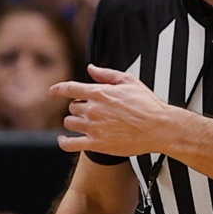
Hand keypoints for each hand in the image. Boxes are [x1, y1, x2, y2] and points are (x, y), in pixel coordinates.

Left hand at [57, 65, 172, 158]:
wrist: (160, 128)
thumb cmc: (147, 105)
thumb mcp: (129, 82)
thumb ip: (106, 74)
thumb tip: (90, 68)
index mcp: (99, 93)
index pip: (69, 88)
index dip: (58, 89)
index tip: (53, 91)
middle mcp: (93, 109)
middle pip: (71, 108)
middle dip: (78, 108)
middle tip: (90, 111)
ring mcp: (94, 127)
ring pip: (69, 123)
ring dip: (74, 122)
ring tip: (83, 124)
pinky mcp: (97, 144)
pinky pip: (70, 144)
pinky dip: (64, 142)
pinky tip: (63, 140)